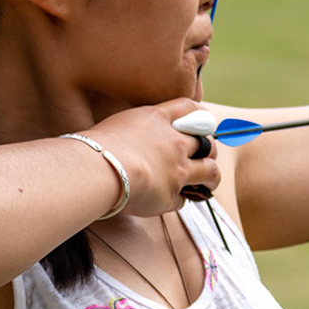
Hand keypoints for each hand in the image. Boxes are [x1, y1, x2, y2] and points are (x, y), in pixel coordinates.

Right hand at [84, 98, 224, 215]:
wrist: (99, 169)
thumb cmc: (96, 145)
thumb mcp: (118, 124)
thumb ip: (136, 130)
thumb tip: (132, 139)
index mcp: (159, 119)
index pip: (190, 108)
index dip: (200, 115)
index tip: (201, 121)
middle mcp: (175, 143)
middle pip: (207, 142)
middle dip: (209, 149)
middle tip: (205, 155)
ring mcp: (177, 170)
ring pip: (210, 170)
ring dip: (212, 176)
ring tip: (210, 182)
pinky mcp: (172, 195)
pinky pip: (184, 199)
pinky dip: (179, 200)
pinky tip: (170, 200)